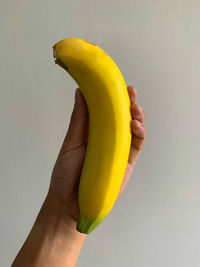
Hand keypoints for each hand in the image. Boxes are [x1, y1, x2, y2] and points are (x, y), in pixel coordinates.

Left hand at [49, 85, 145, 221]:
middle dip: (128, 103)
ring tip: (134, 108)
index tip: (114, 84)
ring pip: (133, 130)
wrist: (68, 202)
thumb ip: (79, 120)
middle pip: (123, 118)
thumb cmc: (66, 173)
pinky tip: (135, 125)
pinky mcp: (126, 163)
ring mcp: (119, 151)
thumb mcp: (71, 143)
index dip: (113, 97)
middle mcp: (108, 139)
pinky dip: (139, 134)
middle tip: (130, 92)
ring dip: (137, 116)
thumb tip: (81, 92)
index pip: (107, 111)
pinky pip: (137, 146)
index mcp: (94, 132)